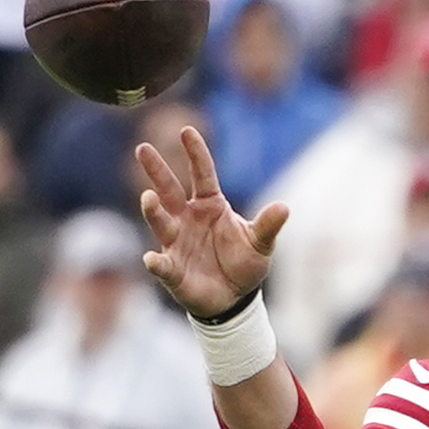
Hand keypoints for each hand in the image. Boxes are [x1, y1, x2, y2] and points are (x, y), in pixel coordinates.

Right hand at [133, 126, 287, 320]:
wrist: (234, 297)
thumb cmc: (243, 263)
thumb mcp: (260, 243)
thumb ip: (268, 226)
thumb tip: (284, 208)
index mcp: (209, 205)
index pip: (201, 173)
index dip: (195, 153)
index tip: (187, 130)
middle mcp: (186, 217)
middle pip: (169, 189)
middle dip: (156, 170)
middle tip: (143, 148)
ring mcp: (176, 241)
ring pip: (161, 221)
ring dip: (153, 210)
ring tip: (148, 198)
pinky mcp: (172, 269)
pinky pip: (162, 264)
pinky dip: (157, 263)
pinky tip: (152, 260)